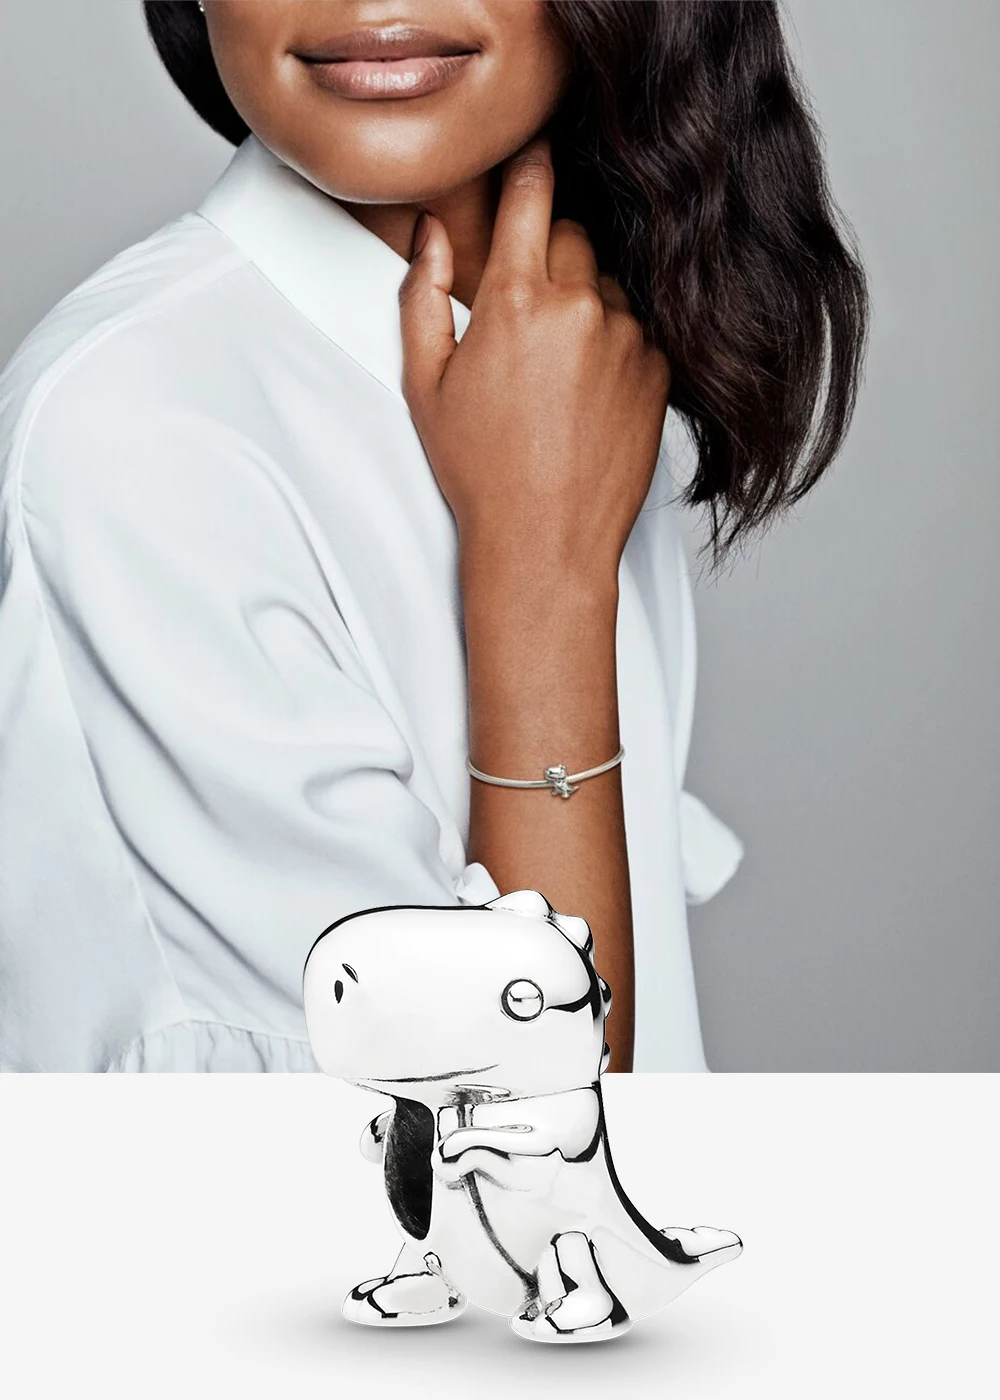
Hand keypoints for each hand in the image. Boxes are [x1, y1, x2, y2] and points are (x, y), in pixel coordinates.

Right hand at [397, 133, 670, 579]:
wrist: (546, 542)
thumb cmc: (481, 473)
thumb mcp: (426, 386)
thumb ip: (422, 297)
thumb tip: (432, 236)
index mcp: (517, 301)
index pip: (533, 196)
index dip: (532, 166)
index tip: (535, 149)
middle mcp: (582, 308)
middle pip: (573, 236)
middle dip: (548, 256)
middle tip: (524, 313)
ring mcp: (629, 339)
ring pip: (607, 285)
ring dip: (584, 304)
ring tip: (555, 372)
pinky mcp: (659, 372)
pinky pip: (638, 330)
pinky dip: (615, 344)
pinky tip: (586, 393)